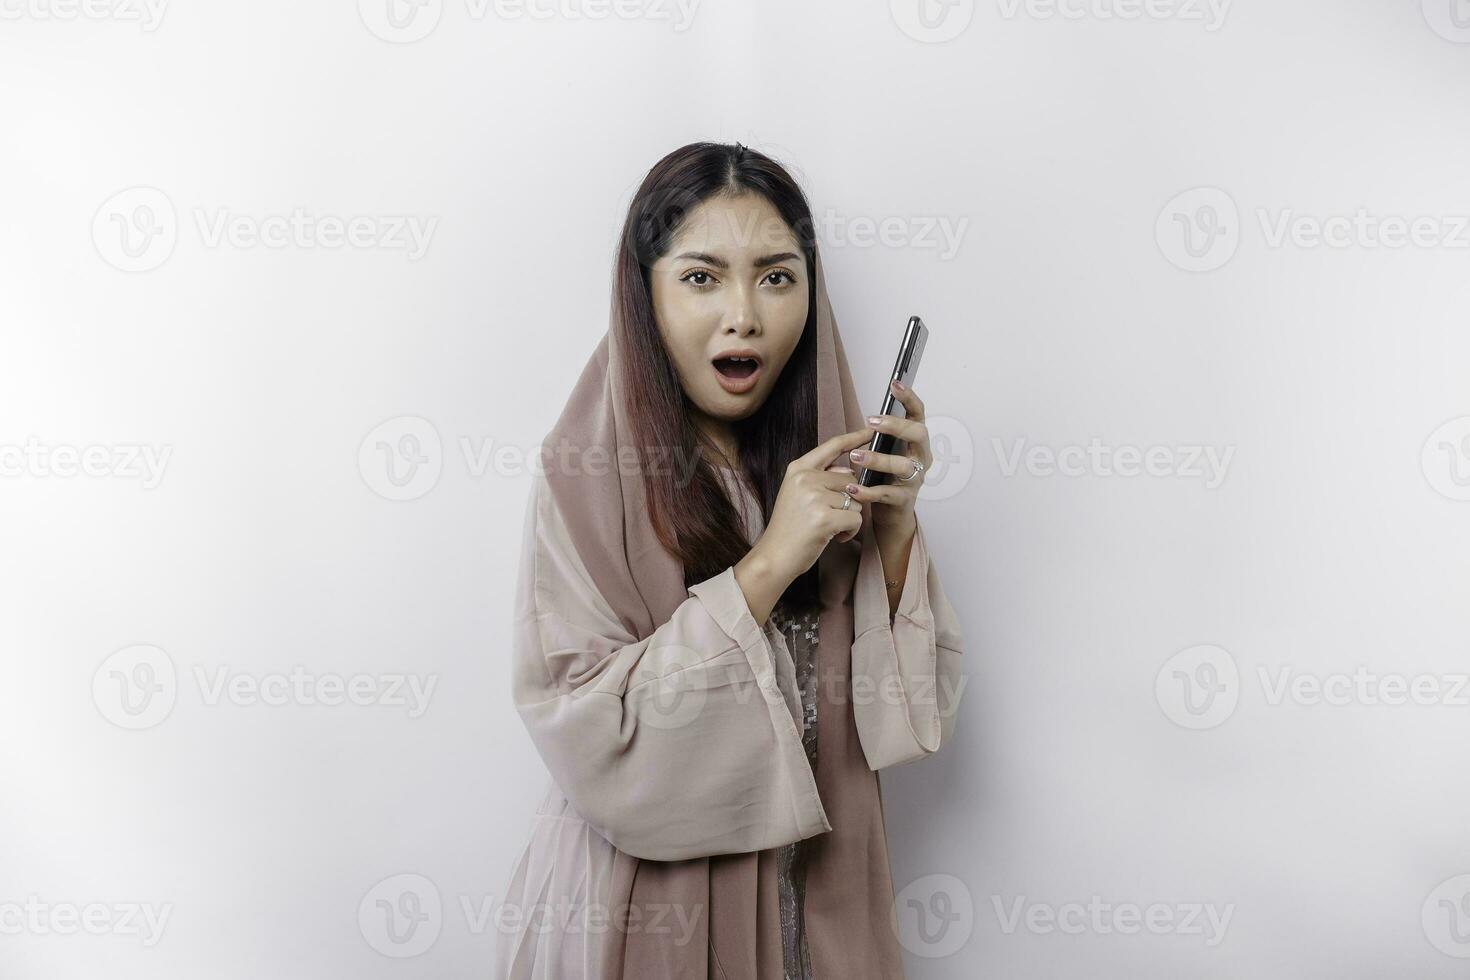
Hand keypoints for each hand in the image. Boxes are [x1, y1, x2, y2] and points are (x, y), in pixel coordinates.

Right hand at [749, 427, 870, 583]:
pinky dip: (850, 531)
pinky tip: (833, 537)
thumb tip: (849, 469)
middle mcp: (806, 478)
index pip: (832, 446)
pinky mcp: (825, 518)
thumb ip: (821, 477)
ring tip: (828, 528)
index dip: (854, 438)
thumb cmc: (789, 528)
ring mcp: (815, 497)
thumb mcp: (797, 493)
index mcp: (798, 469)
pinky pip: (856, 519)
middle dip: (849, 500)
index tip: (869, 431)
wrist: (774, 557)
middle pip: (851, 479)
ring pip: (856, 500)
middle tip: (829, 516)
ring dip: (849, 518)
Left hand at [844, 380, 929, 534]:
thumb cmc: (887, 476)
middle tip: (873, 422)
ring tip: (856, 457)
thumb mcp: (886, 452)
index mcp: (915, 442)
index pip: (918, 414)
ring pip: (904, 465)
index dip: (909, 398)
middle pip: (919, 434)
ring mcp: (915, 479)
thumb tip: (871, 418)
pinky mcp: (904, 500)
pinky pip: (888, 494)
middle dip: (897, 426)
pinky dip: (869, 491)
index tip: (894, 384)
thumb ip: (882, 436)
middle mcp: (921, 457)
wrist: (891, 513)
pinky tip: (853, 488)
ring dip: (879, 459)